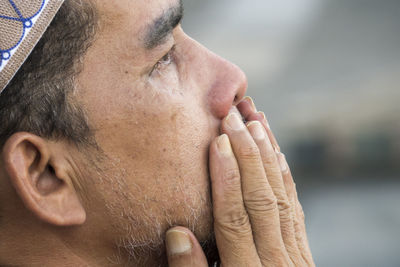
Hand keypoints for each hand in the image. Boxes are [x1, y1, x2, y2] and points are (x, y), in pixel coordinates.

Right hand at [166, 97, 314, 266]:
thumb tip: (177, 233)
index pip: (235, 216)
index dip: (225, 177)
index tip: (218, 141)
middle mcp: (276, 260)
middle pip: (260, 199)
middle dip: (247, 154)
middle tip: (236, 117)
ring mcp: (294, 256)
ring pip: (282, 198)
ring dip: (269, 157)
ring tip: (258, 123)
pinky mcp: (302, 254)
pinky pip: (296, 210)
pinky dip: (286, 179)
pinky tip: (279, 156)